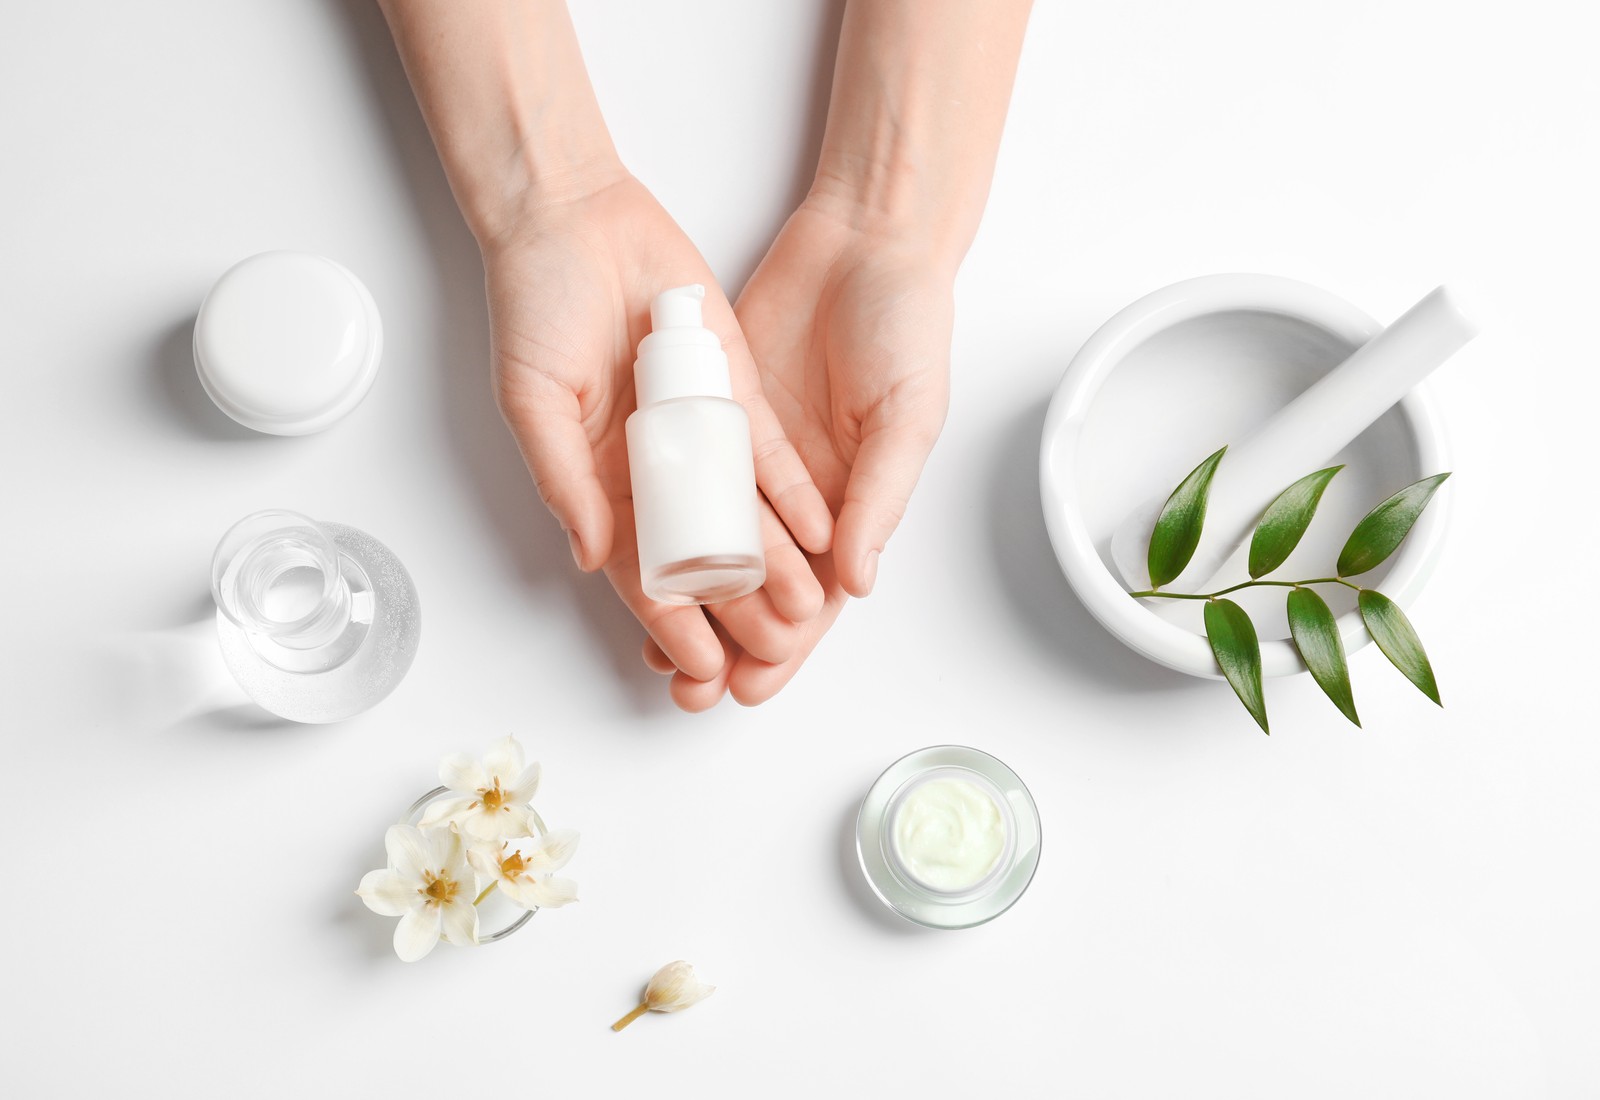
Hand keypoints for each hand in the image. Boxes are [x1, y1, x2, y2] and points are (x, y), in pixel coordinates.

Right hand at [485, 174, 832, 691]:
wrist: (575, 218)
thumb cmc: (535, 304)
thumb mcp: (533, 398)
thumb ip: (563, 477)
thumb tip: (585, 556)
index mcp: (597, 480)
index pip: (639, 570)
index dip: (668, 619)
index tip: (696, 667)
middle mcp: (652, 467)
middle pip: (700, 554)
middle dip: (733, 608)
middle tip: (768, 654)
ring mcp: (698, 431)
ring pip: (744, 514)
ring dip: (773, 563)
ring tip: (804, 610)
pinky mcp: (734, 391)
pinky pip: (769, 454)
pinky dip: (792, 494)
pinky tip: (818, 532)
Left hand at [643, 197, 953, 707]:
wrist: (864, 240)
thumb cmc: (908, 325)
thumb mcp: (906, 416)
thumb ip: (878, 498)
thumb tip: (857, 583)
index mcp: (853, 503)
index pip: (815, 599)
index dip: (783, 647)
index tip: (746, 686)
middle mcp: (801, 494)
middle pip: (756, 587)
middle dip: (724, 639)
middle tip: (686, 684)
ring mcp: (753, 457)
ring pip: (711, 542)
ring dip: (686, 593)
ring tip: (652, 641)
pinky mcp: (718, 414)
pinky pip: (685, 477)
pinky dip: (663, 517)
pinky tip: (632, 553)